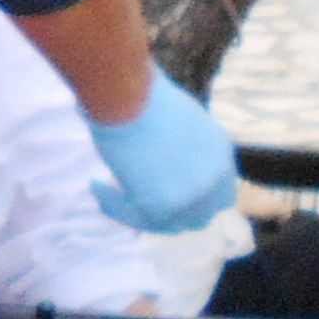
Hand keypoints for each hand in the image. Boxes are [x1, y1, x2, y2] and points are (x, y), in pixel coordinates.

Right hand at [88, 68, 240, 233]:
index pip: (222, 194)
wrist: (130, 97)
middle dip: (173, 214)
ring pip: (165, 225)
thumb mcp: (182, 119)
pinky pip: (133, 219)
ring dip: (140, 212)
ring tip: (111, 193)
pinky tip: (97, 187)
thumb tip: (165, 156)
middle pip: (199, 217)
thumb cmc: (148, 94)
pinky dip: (112, 205)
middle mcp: (211, 180)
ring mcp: (188, 197)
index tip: (172, 193)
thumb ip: (185, 146)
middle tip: (145, 202)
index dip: (199, 200)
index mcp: (220, 152)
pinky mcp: (159, 208)